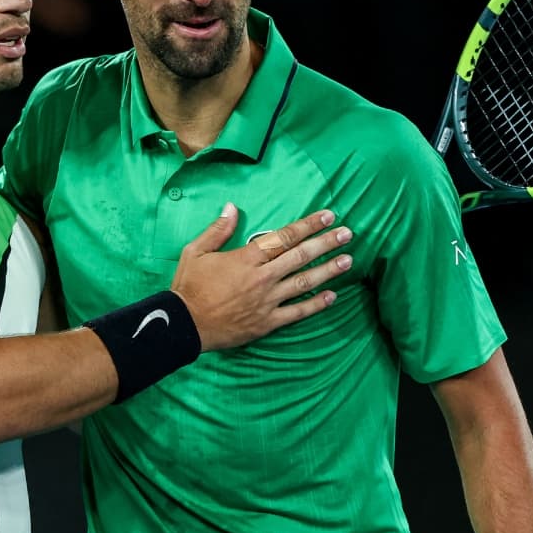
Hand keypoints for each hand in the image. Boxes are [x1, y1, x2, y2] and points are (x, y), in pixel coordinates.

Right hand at [170, 205, 353, 350]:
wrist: (184, 326)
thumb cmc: (188, 287)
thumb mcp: (194, 251)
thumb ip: (217, 230)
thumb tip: (231, 207)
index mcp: (246, 258)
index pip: (284, 236)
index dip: (309, 225)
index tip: (328, 216)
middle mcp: (262, 277)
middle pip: (301, 256)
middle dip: (327, 243)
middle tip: (348, 234)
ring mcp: (267, 301)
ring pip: (303, 282)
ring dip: (328, 271)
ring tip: (348, 260)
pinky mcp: (267, 322)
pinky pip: (296, 312)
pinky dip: (315, 304)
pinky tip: (332, 297)